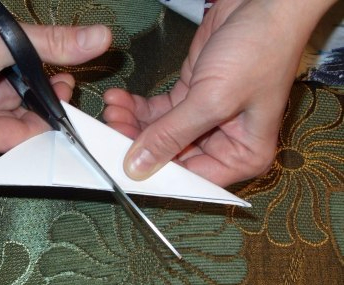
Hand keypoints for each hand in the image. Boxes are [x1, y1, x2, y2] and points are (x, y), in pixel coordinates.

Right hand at [0, 0, 111, 154]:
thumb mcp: (3, 40)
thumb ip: (56, 44)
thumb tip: (100, 40)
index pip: (21, 138)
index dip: (52, 119)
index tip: (72, 99)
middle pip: (8, 122)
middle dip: (37, 98)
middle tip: (62, 76)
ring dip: (18, 83)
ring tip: (36, 60)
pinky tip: (8, 56)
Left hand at [103, 0, 335, 186]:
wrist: (265, 2)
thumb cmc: (258, 51)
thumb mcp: (213, 100)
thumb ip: (172, 135)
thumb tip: (139, 167)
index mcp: (242, 155)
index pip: (191, 178)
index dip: (156, 174)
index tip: (123, 167)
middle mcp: (224, 143)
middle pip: (171, 158)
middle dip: (138, 145)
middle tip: (108, 132)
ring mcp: (205, 120)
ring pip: (159, 134)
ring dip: (132, 124)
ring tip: (112, 110)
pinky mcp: (190, 97)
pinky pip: (158, 111)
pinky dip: (136, 106)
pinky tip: (118, 99)